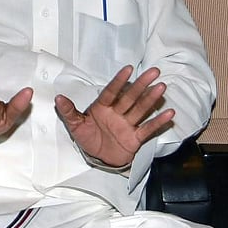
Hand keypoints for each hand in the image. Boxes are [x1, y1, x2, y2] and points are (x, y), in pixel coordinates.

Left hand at [55, 65, 173, 168]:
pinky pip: (148, 129)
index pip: (111, 92)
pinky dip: (158, 122)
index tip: (128, 69)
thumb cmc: (88, 137)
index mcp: (102, 108)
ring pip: (140, 110)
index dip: (119, 81)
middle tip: (153, 72)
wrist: (98, 158)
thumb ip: (69, 112)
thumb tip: (58, 98)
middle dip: (141, 85)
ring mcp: (127, 125)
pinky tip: (169, 113)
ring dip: (151, 99)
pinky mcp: (135, 138)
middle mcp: (117, 113)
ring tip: (161, 88)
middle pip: (130, 97)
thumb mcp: (75, 126)